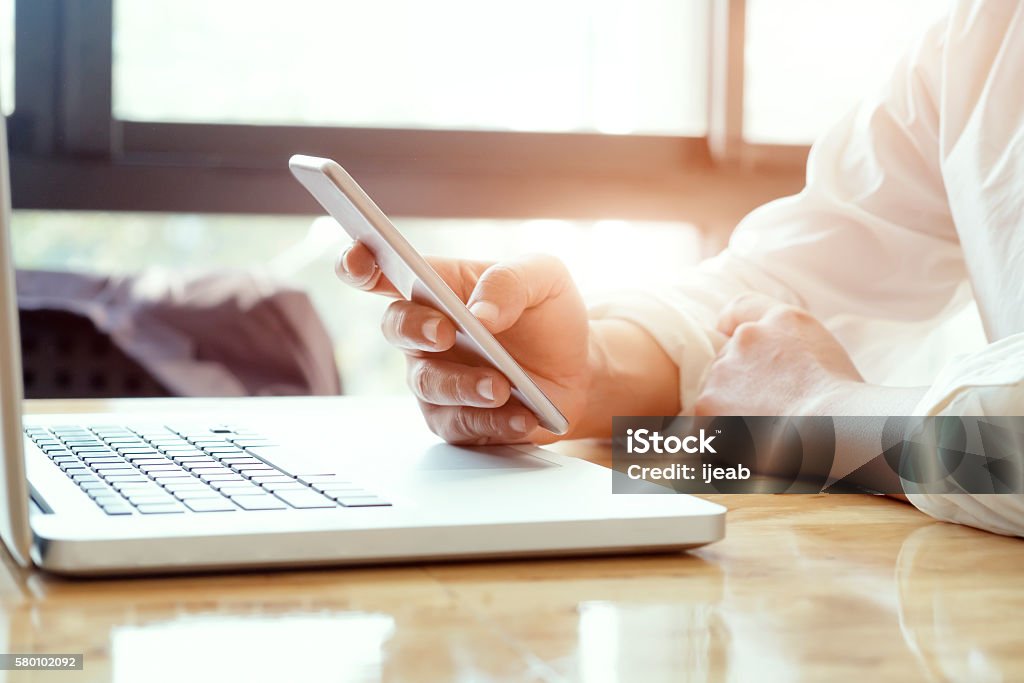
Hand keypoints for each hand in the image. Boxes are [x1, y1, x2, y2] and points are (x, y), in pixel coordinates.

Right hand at [335, 242, 590, 443]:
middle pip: (396, 326)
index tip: (357, 260)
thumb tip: (480, 312)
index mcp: (438, 286)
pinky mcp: (454, 419)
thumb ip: (509, 282)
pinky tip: (523, 416)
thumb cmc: (549, 316)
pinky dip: (492, 421)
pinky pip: (460, 425)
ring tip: (502, 387)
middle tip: (445, 332)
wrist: (579, 369)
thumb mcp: (544, 278)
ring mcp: (436, 377)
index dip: (359, 264)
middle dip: (415, 328)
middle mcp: (426, 331)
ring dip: (463, 386)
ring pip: (429, 383)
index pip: (384, 271)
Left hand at [695, 293, 864, 415]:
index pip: (742, 308)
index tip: (726, 337)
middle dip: (741, 380)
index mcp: (784, 320)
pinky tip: (749, 444)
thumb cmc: (849, 404)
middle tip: (768, 410)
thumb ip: (795, 349)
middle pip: (729, 356)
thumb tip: (782, 367)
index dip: (730, 324)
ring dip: (732, 407)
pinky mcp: (708, 402)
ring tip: (766, 431)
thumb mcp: (832, 357)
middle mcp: (748, 336)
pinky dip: (723, 432)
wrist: (833, 429)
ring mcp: (724, 368)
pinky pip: (708, 419)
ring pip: (718, 388)